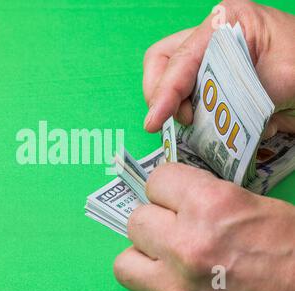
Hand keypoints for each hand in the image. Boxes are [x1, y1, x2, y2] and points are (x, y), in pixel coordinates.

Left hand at [114, 163, 294, 290]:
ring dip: (145, 248)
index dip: (168, 187)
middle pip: (138, 218)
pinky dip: (143, 273)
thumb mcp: (249, 202)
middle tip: (176, 224)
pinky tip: (166, 269)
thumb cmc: (287, 246)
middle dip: (156, 218)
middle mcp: (188, 240)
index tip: (177, 195)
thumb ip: (203, 195)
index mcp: (211, 204)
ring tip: (167, 249)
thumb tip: (172, 194)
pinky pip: (133, 279)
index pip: (158, 180)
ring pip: (127, 254)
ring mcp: (178, 276)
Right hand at [143, 0, 294, 137]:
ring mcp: (209, 56)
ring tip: (203, 123)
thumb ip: (238, 93)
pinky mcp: (211, 75)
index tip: (154, 122)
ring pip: (170, 78)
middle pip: (162, 61)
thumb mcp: (282, 77)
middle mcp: (212, 36)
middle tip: (186, 120)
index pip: (179, 59)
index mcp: (227, 22)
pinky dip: (193, 112)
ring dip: (177, 106)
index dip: (163, 93)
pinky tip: (216, 122)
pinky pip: (186, 94)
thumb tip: (200, 117)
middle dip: (162, 94)